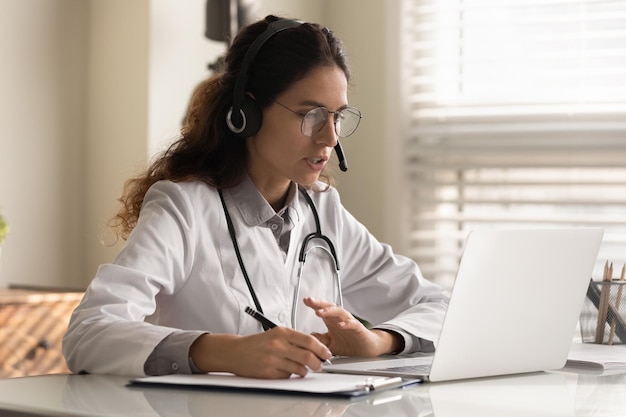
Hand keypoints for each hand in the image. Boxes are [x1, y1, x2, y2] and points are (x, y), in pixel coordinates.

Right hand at [189, 328, 332, 378]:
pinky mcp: (268, 373)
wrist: (235, 352)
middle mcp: (278, 345)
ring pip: (299, 369)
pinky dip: (291, 375)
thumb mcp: (276, 334)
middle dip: (317, 363)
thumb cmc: (257, 343)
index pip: (309, 340)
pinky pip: (287, 377)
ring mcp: (273, 360)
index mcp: (282, 333)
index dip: (321, 349)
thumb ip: (294, 339)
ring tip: (302, 369)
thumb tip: (315, 347)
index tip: (327, 353)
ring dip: (304, 371)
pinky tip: (286, 371)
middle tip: (320, 365)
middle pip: (307, 357)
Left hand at [303, 297, 402, 356]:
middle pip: (329, 307)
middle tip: (309, 301)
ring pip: (339, 312)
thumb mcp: (330, 344)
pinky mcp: (358, 329)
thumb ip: (320, 340)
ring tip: (319, 312)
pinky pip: (352, 324)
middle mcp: (340, 319)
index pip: (322, 309)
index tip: (305, 300)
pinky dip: (346, 323)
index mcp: (332, 321)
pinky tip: (340, 324)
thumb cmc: (350, 343)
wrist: (367, 348)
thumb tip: (309, 336)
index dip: (314, 304)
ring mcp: (349, 322)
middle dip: (319, 303)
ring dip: (329, 311)